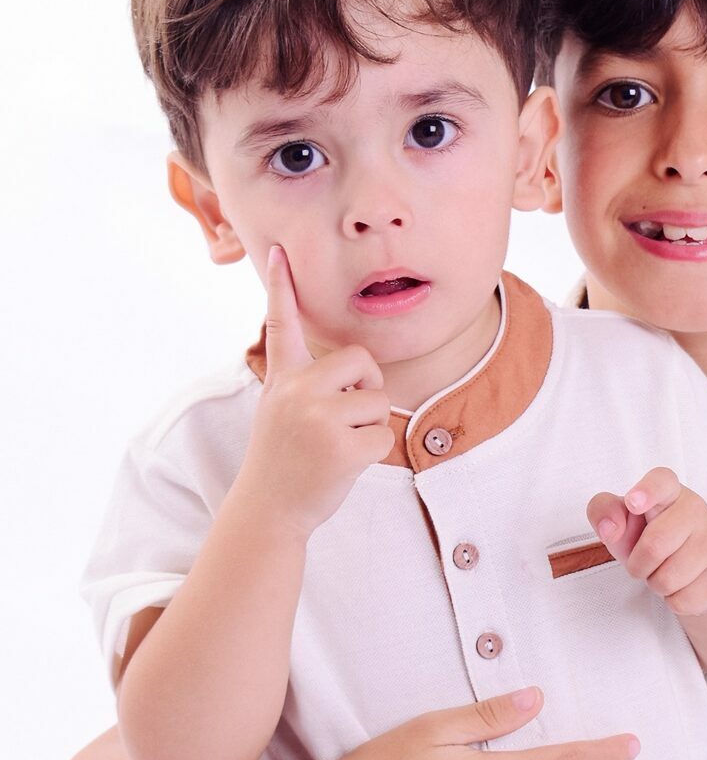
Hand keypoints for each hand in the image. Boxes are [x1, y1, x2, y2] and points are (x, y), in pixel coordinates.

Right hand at [234, 244, 394, 535]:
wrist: (269, 509)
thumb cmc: (283, 458)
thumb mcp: (278, 409)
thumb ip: (302, 380)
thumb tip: (345, 361)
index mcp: (282, 377)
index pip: (282, 323)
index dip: (283, 285)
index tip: (281, 250)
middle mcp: (296, 390)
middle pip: (362, 360)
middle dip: (367, 387)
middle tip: (344, 417)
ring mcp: (317, 417)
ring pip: (378, 401)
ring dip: (370, 425)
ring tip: (337, 445)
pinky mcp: (340, 446)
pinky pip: (384, 434)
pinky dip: (374, 451)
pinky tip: (345, 463)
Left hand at [587, 467, 706, 615]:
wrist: (698, 569)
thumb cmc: (652, 537)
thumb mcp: (622, 522)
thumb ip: (603, 511)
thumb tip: (610, 528)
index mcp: (669, 492)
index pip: (661, 482)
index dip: (647, 491)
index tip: (633, 503)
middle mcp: (697, 510)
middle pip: (655, 545)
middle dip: (638, 564)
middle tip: (645, 562)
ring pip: (668, 579)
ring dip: (656, 584)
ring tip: (666, 571)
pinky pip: (684, 601)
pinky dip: (674, 601)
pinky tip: (684, 586)